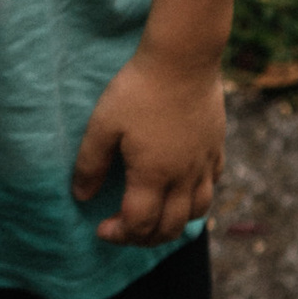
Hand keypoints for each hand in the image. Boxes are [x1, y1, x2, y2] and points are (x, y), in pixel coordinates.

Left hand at [70, 47, 224, 245]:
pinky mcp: (216, 146)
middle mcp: (183, 177)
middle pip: (170, 228)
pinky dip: (197, 196)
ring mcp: (204, 163)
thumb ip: (90, 163)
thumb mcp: (103, 124)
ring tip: (156, 217)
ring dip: (175, 224)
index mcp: (153, 175)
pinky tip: (184, 187)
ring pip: (197, 211)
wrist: (183, 59)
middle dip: (145, 238)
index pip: (139, 224)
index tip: (101, 229)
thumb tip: (81, 195)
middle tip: (125, 230)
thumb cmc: (138, 89)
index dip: (118, 234)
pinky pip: (212, 183)